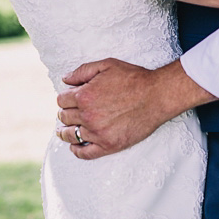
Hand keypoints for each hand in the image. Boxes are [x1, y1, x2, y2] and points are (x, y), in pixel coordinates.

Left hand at [56, 58, 173, 159]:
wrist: (157, 96)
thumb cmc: (134, 79)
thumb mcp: (107, 65)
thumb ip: (83, 71)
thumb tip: (65, 79)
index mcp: (84, 95)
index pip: (62, 100)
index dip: (65, 98)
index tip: (69, 99)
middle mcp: (87, 116)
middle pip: (64, 117)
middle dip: (65, 113)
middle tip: (70, 112)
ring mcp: (97, 133)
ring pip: (71, 135)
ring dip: (66, 131)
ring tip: (65, 130)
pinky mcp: (108, 145)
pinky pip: (85, 153)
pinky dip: (76, 150)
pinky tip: (75, 146)